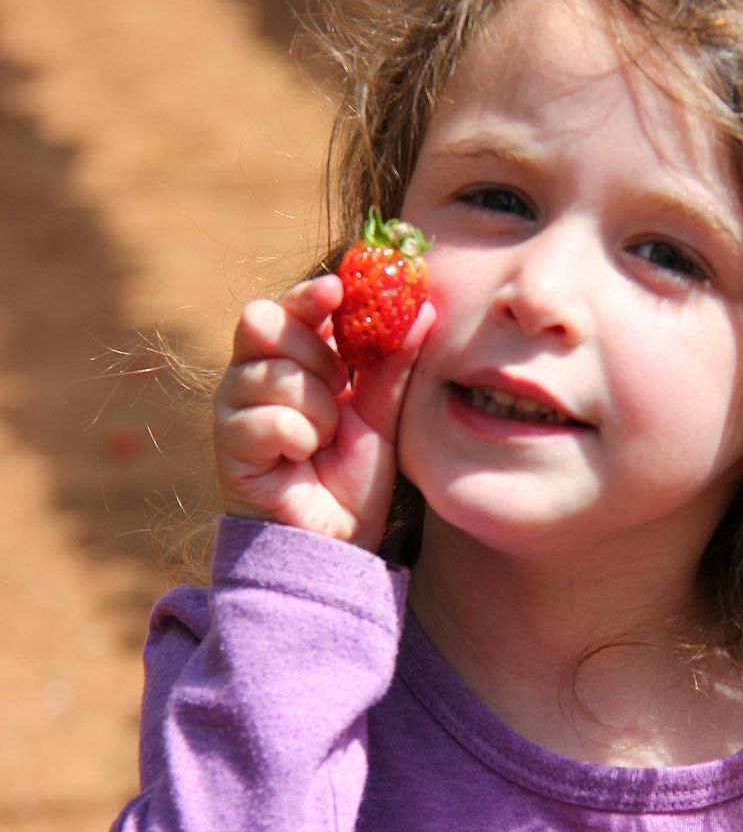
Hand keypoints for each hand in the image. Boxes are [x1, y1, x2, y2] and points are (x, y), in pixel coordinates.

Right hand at [213, 274, 434, 548]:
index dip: (309, 295)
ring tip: (322, 442)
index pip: (287, 307)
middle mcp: (252, 377)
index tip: (338, 289)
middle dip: (314, 354)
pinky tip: (301, 460)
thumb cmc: (351, 480)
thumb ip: (394, 364)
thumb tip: (426, 308)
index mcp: (287, 362)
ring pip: (273, 374)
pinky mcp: (228, 445)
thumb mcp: (382, 417)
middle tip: (339, 389)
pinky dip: (299, 439)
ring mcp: (234, 409)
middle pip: (264, 323)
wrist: (336, 542)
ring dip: (316, 410)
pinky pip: (268, 419)